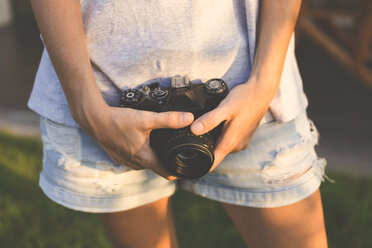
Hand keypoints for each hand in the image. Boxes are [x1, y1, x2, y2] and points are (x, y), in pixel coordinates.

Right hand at [77, 105, 193, 180]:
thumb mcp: (146, 118)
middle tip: (179, 148)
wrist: (93, 120)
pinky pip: (136, 158)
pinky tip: (144, 140)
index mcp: (144, 158)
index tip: (189, 165)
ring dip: (154, 155)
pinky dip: (142, 152)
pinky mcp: (120, 157)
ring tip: (163, 143)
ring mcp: (126, 162)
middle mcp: (136, 164)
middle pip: (158, 166)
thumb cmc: (118, 120)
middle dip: (168, 159)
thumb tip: (189, 119)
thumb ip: (169, 120)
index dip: (180, 171)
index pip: (167, 173)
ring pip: (147, 162)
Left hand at [190, 81, 271, 171]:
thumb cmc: (244, 99)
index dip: (198, 167)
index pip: (211, 164)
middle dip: (202, 151)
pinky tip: (215, 126)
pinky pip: (227, 141)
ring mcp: (241, 142)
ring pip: (221, 147)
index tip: (186, 165)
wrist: (262, 92)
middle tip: (187, 143)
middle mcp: (236, 146)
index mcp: (230, 143)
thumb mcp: (225, 108)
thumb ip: (210, 120)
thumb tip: (193, 130)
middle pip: (214, 155)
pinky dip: (219, 136)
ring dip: (211, 142)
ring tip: (199, 132)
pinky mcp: (243, 136)